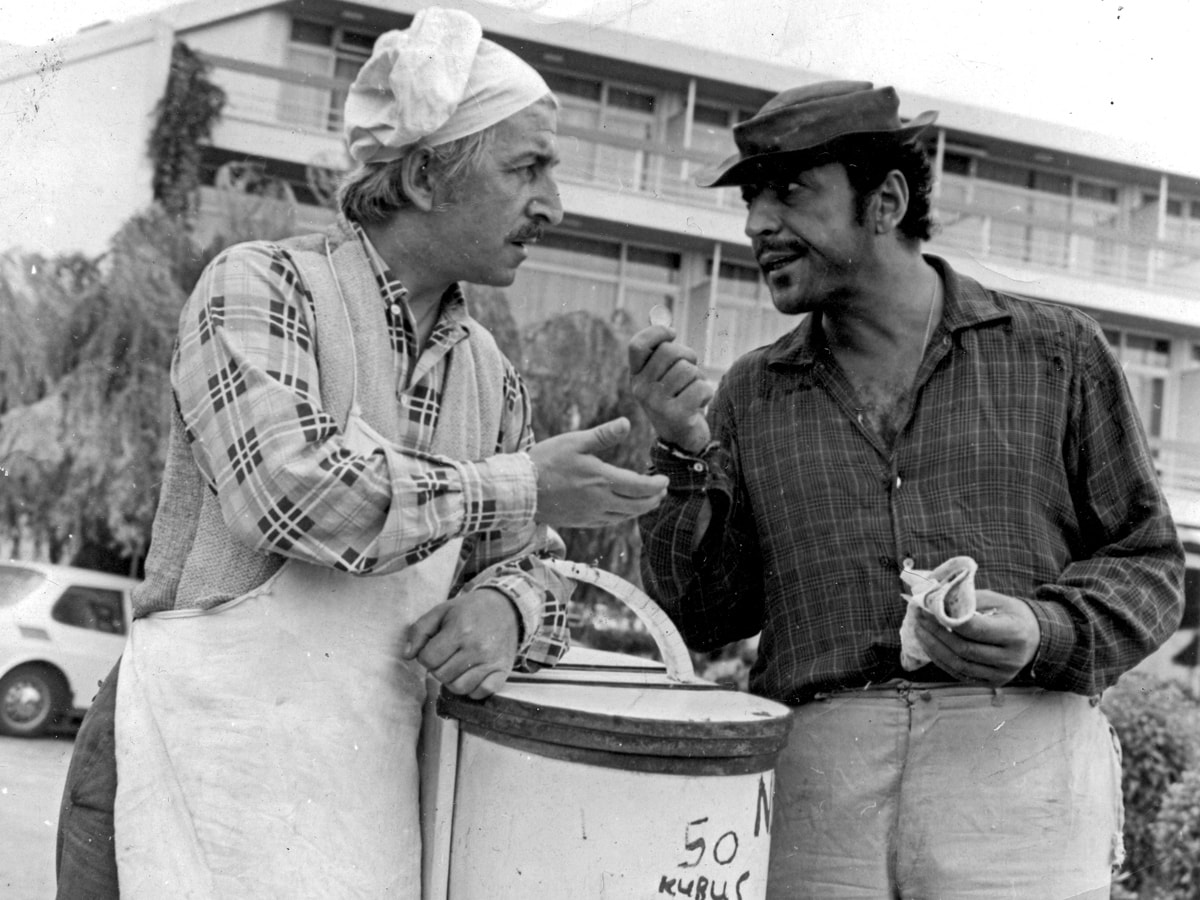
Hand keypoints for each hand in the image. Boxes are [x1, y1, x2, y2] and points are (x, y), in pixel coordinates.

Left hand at [401, 588, 518, 698]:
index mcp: (460, 630)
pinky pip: (481, 693)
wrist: (506, 607)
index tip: (434, 648)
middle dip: (438, 667)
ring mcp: (491, 661)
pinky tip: (471, 675)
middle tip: (446, 655)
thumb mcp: (441, 611)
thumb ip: (419, 630)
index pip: (428, 659)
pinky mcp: (503, 671)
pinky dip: (473, 689)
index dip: (425, 655)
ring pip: (459, 688)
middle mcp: (477, 648)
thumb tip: (407, 655)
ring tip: (457, 666)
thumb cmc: (470, 610)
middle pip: (442, 675)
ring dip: (453, 680)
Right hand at [527, 417, 668, 527]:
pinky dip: (623, 516)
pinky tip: (623, 510)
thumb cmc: (545, 461)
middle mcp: (600, 501)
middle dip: (654, 499)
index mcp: (601, 480)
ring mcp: (591, 514)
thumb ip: (602, 435)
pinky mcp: (581, 521)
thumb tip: (626, 423)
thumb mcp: (574, 442)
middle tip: (662, 491)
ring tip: (649, 501)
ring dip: (641, 509)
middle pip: (637, 505)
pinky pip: (609, 522)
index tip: (664, 481)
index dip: (656, 486)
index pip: (640, 487)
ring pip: (625, 516)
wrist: (520, 490)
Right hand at [628, 325, 713, 452]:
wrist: (682, 439)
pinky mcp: (676, 416)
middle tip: (691, 368)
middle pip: (669, 352)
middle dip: (687, 355)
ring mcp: (657, 404)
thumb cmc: (677, 399)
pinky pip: (700, 387)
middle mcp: (641, 390)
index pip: (637, 345)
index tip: (672, 333)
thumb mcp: (664, 375)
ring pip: (688, 369)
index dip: (657, 332)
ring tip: (693, 391)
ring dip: (698, 377)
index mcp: (636, 377)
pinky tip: (700, 403)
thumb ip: (662, 349)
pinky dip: (707, 392)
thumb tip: (661, 317)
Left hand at [912, 589, 1040, 685]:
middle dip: (935, 633)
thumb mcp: (997, 600)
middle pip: (964, 649)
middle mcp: (1010, 658)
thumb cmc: (1012, 614)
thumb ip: (969, 600)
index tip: (928, 608)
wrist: (1035, 638)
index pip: (974, 628)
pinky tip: (929, 646)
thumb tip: (936, 599)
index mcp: (1014, 633)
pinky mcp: (993, 682)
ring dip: (933, 648)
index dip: (947, 619)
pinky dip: (941, 660)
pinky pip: (960, 674)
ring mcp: (1002, 674)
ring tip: (919, 631)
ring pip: (959, 665)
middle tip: (918, 618)